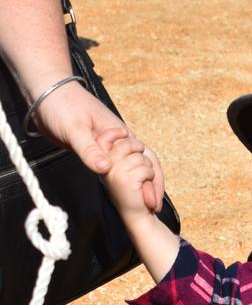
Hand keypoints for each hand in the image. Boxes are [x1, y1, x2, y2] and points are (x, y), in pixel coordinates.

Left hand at [34, 81, 164, 211]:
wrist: (45, 94)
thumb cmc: (61, 104)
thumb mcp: (74, 128)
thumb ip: (89, 150)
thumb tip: (106, 169)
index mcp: (121, 134)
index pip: (147, 160)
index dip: (152, 183)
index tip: (151, 203)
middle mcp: (120, 141)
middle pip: (145, 165)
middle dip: (151, 187)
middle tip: (153, 209)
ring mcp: (110, 146)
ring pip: (132, 168)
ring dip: (140, 185)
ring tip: (143, 205)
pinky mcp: (98, 150)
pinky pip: (117, 168)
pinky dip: (125, 181)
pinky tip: (125, 193)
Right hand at [99, 130, 159, 225]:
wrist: (136, 214)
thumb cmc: (138, 189)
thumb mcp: (134, 163)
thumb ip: (132, 148)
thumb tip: (131, 137)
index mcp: (103, 160)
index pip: (104, 137)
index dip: (116, 132)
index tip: (125, 133)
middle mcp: (105, 164)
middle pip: (128, 143)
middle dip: (141, 152)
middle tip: (140, 167)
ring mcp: (113, 170)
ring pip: (139, 157)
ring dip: (148, 168)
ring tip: (141, 180)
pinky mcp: (123, 178)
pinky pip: (145, 169)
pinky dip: (150, 177)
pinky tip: (143, 186)